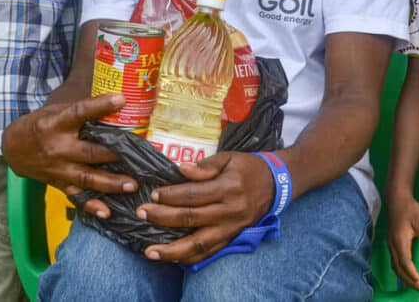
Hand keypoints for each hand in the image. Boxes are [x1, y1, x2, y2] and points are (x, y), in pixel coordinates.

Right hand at [1, 93, 138, 217]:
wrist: (13, 149)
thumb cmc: (41, 124)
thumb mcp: (55, 111)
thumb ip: (80, 110)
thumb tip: (114, 102)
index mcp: (56, 124)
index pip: (80, 112)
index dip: (100, 105)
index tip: (121, 100)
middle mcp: (58, 147)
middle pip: (89, 151)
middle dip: (114, 155)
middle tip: (138, 156)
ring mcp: (59, 169)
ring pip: (88, 177)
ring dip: (111, 183)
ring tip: (132, 185)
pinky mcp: (59, 184)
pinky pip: (77, 197)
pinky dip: (92, 206)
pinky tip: (107, 212)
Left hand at [135, 151, 275, 264]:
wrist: (276, 184)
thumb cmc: (248, 167)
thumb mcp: (229, 158)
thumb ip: (205, 166)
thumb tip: (180, 169)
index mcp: (228, 188)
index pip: (193, 195)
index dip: (171, 195)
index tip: (152, 194)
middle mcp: (229, 211)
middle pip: (191, 218)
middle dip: (162, 218)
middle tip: (141, 214)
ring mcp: (231, 228)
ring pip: (199, 244)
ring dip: (173, 251)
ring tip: (150, 252)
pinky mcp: (232, 238)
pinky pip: (209, 252)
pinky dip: (190, 258)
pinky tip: (172, 260)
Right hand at [386, 192, 418, 295]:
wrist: (395, 198)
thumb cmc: (408, 208)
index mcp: (400, 241)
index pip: (406, 264)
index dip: (414, 277)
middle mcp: (393, 245)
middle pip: (399, 269)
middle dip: (411, 282)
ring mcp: (391, 244)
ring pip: (395, 267)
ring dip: (406, 278)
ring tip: (417, 285)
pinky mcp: (391, 242)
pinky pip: (394, 261)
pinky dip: (402, 271)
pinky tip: (409, 273)